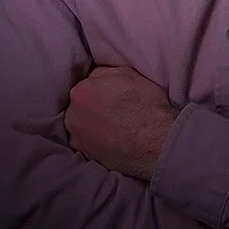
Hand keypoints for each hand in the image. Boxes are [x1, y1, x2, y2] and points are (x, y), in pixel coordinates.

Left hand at [64, 66, 178, 180]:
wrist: (156, 141)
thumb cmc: (145, 105)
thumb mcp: (127, 73)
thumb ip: (103, 72)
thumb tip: (94, 76)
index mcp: (81, 91)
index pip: (85, 85)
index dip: (99, 89)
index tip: (111, 95)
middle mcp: (72, 115)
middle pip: (80, 106)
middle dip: (92, 107)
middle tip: (113, 111)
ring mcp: (77, 138)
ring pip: (81, 126)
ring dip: (91, 125)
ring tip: (113, 128)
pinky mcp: (85, 156)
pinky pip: (86, 144)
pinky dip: (95, 141)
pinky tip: (111, 140)